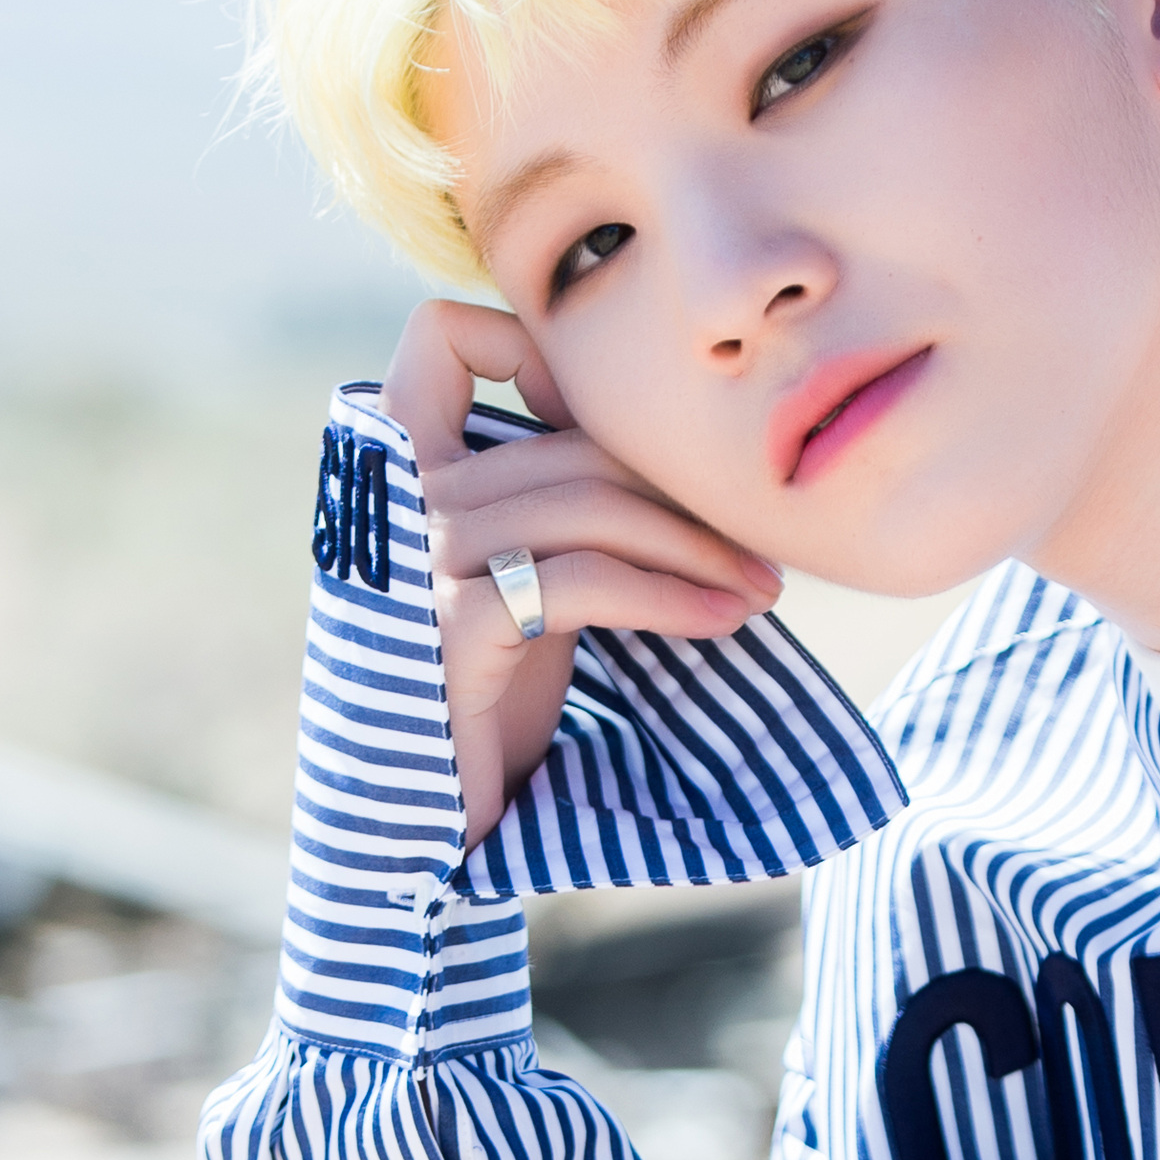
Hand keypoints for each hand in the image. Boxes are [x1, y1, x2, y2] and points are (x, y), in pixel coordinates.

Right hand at [380, 301, 781, 849]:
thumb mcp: (514, 574)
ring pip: (593, 503)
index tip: (605, 423)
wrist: (425, 820)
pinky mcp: (459, 621)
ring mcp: (423, 553)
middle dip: (679, 493)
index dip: (527, 348)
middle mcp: (402, 497)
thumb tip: (667, 460)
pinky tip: (723, 619)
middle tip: (755, 551)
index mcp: (399, 469)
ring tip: (759, 591)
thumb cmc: (484, 696)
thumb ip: (547, 500)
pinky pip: (590, 578)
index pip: (441, 339)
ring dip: (698, 547)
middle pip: (573, 441)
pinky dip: (673, 595)